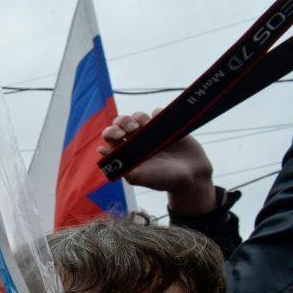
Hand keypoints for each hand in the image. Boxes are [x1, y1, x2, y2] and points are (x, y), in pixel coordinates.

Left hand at [99, 110, 216, 215]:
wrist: (192, 176)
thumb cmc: (162, 180)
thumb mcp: (138, 176)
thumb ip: (119, 164)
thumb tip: (100, 149)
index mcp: (125, 152)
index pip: (110, 136)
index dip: (111, 132)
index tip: (121, 136)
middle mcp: (136, 141)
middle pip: (121, 122)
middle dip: (123, 121)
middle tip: (133, 129)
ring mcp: (151, 133)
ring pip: (138, 116)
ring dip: (139, 117)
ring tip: (148, 127)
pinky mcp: (167, 126)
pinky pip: (157, 112)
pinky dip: (157, 114)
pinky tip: (162, 125)